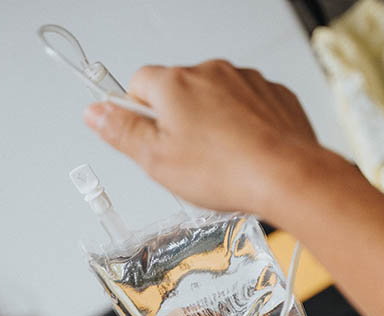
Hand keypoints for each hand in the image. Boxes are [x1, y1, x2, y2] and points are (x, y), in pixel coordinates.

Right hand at [84, 60, 318, 214]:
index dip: (138, 116)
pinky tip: (244, 154)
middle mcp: (210, 72)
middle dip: (176, 122)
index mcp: (175, 84)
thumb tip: (96, 113)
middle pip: (177, 92)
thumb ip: (122, 132)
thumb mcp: (157, 161)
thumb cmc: (226, 171)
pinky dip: (243, 127)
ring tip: (219, 162)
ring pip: (214, 100)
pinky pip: (247, 107)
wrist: (287, 176)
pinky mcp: (272, 95)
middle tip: (185, 160)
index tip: (146, 139)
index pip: (137, 84)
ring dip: (211, 124)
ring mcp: (245, 81)